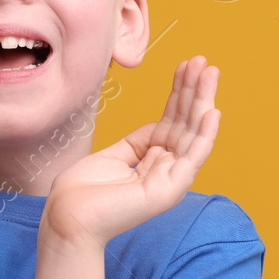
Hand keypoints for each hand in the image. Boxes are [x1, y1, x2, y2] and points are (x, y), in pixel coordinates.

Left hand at [41, 56, 220, 249]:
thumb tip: (160, 124)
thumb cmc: (83, 192)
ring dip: (203, 101)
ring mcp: (170, 180)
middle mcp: (166, 169)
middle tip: (204, 61)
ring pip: (193, 134)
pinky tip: (212, 111)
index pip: (173, 121)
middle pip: (186, 123)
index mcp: (153, 161)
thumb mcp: (114, 156)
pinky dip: (204, 134)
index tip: (187, 65)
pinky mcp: (169, 190)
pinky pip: (193, 158)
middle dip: (196, 90)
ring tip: (210, 72)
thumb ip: (139, 142)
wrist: (67, 218)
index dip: (180, 92)